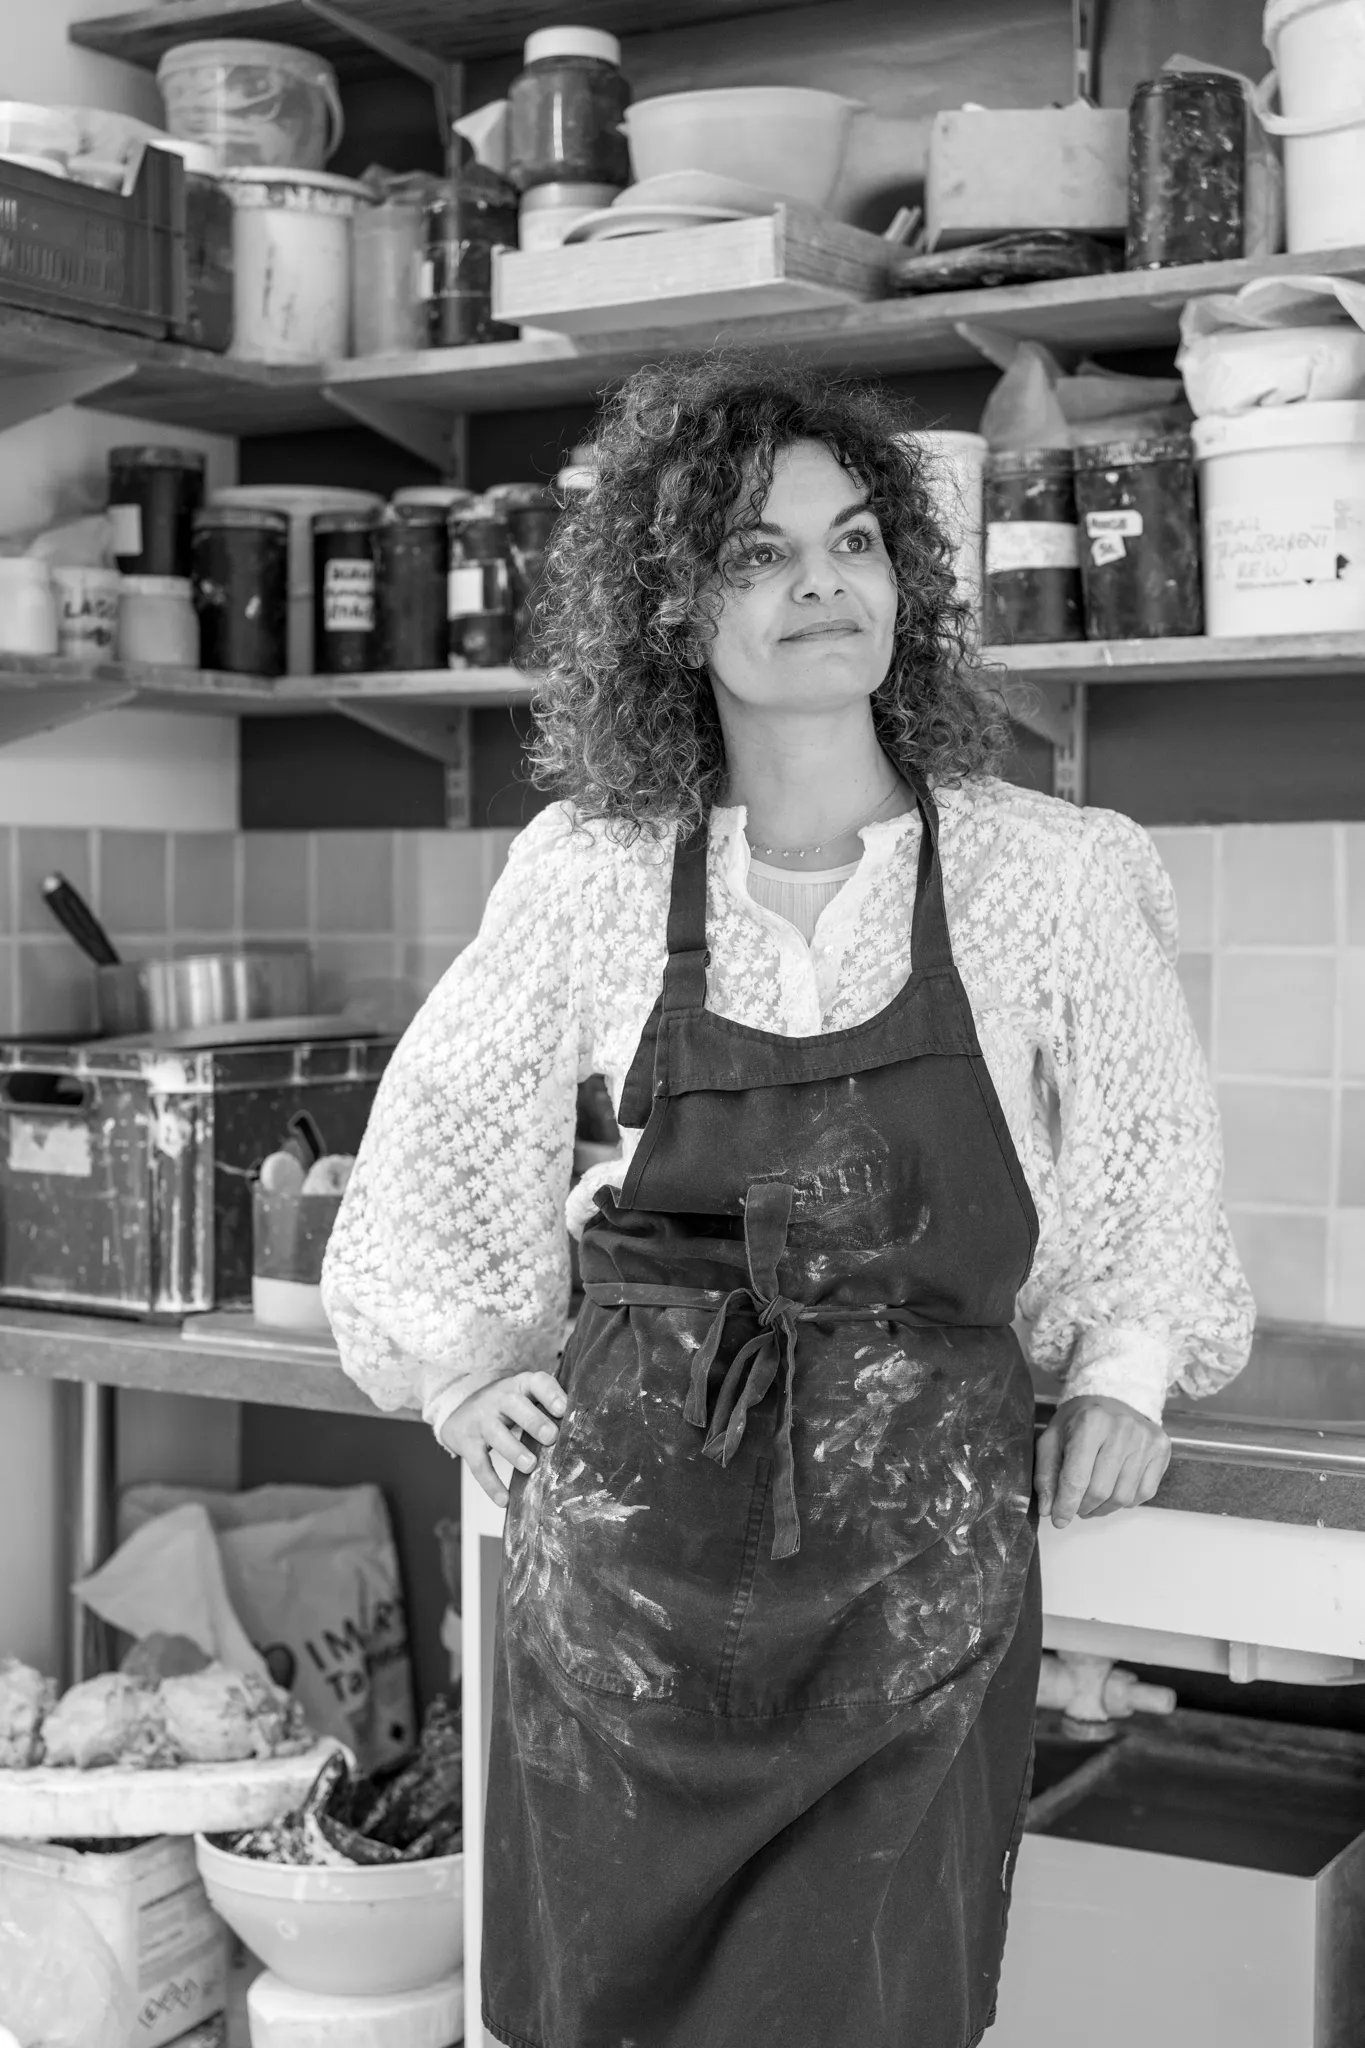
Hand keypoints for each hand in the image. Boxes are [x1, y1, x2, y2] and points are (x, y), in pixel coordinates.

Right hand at [438, 1370, 565, 1507]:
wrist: (460, 1410)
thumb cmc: (506, 1407)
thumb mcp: (525, 1398)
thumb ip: (549, 1408)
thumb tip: (583, 1432)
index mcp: (520, 1386)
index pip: (536, 1382)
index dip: (550, 1394)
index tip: (564, 1409)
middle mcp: (499, 1399)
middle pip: (515, 1405)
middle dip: (534, 1421)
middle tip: (551, 1437)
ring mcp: (481, 1420)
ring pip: (496, 1434)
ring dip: (514, 1450)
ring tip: (530, 1466)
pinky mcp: (467, 1443)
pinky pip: (479, 1464)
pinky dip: (491, 1484)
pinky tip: (504, 1500)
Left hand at [1034, 1395, 1170, 1528]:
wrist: (1112, 1398)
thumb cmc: (1079, 1421)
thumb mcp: (1052, 1439)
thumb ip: (1046, 1474)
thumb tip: (1046, 1509)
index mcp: (1090, 1423)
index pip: (1076, 1478)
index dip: (1065, 1505)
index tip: (1058, 1519)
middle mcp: (1122, 1429)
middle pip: (1100, 1491)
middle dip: (1082, 1507)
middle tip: (1075, 1507)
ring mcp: (1145, 1440)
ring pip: (1123, 1497)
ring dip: (1103, 1508)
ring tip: (1091, 1502)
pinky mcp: (1161, 1449)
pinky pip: (1144, 1493)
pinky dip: (1125, 1502)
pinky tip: (1113, 1491)